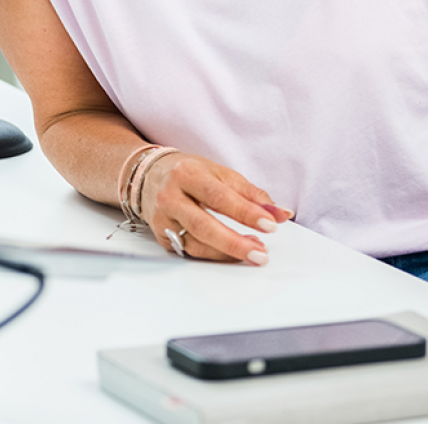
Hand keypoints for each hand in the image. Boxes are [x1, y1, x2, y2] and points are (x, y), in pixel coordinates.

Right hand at [139, 152, 292, 263]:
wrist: (148, 175)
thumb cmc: (188, 172)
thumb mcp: (218, 172)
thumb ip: (250, 193)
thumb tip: (280, 213)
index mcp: (187, 174)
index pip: (219, 197)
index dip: (246, 212)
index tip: (270, 224)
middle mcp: (171, 196)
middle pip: (204, 225)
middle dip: (235, 242)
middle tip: (261, 252)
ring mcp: (163, 219)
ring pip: (196, 244)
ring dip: (228, 252)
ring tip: (253, 252)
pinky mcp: (161, 236)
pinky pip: (190, 251)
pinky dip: (213, 255)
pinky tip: (231, 253)